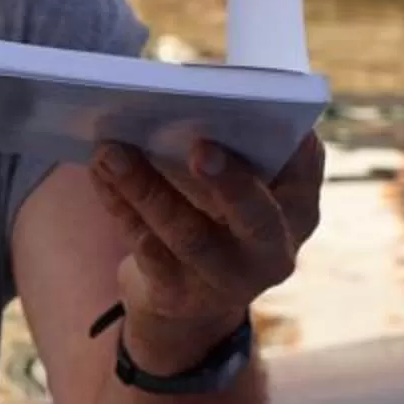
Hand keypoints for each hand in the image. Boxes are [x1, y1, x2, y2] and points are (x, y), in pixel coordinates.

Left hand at [88, 133, 324, 372]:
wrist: (188, 303)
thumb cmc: (216, 220)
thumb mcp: (236, 192)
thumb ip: (228, 153)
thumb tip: (179, 100)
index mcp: (296, 212)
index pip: (305, 175)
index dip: (295, 151)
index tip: (269, 117)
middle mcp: (271, 253)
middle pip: (256, 218)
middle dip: (230, 182)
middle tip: (200, 147)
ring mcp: (226, 281)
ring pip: (187, 233)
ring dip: (145, 187)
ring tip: (111, 150)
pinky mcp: (177, 296)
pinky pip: (144, 247)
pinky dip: (118, 202)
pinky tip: (99, 172)